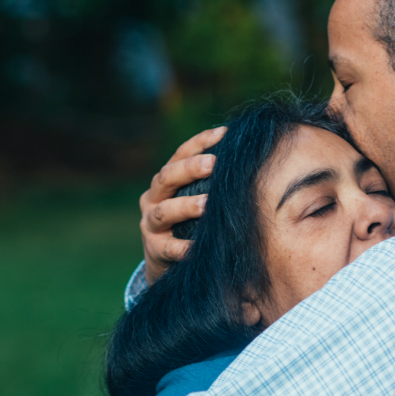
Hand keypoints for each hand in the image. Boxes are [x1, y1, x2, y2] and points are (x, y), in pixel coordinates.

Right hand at [138, 127, 225, 282]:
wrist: (162, 261)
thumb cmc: (186, 223)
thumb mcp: (192, 198)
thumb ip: (209, 182)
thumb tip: (244, 155)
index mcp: (164, 181)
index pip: (179, 155)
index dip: (200, 142)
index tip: (224, 133)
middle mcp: (153, 198)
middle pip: (167, 178)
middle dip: (190, 169)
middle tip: (214, 163)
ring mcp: (151, 224)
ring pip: (165, 211)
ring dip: (186, 206)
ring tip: (207, 204)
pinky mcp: (154, 250)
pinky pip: (169, 248)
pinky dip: (183, 248)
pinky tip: (198, 246)